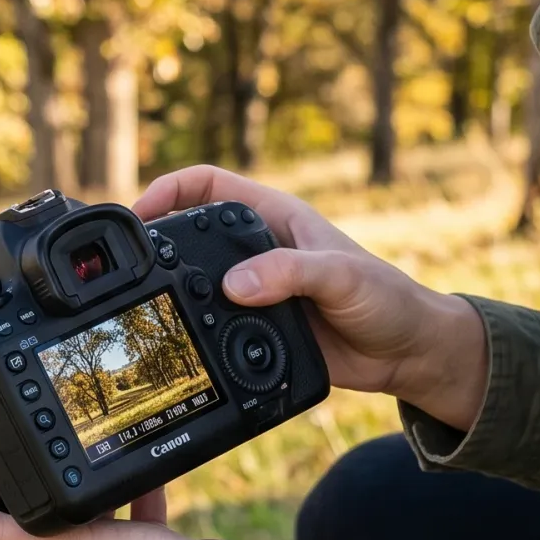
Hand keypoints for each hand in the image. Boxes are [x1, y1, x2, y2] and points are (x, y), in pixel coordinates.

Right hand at [134, 165, 488, 432]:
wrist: (406, 354)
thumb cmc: (386, 299)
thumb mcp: (341, 278)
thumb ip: (291, 273)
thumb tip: (235, 285)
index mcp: (275, 217)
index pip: (209, 186)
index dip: (170, 189)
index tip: (139, 212)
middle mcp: (260, 251)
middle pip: (191, 236)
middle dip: (159, 245)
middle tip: (133, 266)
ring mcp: (256, 291)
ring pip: (198, 286)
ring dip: (175, 295)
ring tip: (150, 308)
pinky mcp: (256, 331)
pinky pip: (215, 330)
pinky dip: (197, 335)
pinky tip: (186, 345)